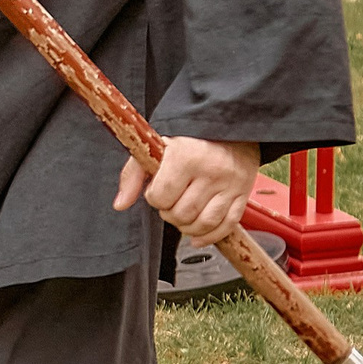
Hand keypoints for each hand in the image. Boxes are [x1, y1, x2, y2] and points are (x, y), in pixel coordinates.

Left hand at [114, 137, 261, 249]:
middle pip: (182, 214)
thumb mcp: (156, 147)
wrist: (228, 128)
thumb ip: (133, 174)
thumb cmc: (189, 139)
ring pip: (204, 223)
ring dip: (188, 227)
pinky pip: (226, 226)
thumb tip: (120, 204)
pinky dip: (210, 236)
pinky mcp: (242, 194)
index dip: (155, 198)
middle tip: (171, 202)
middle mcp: (211, 171)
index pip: (161, 196)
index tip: (158, 190)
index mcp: (186, 157)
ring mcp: (230, 184)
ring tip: (183, 214)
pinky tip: (198, 234)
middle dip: (170, 213)